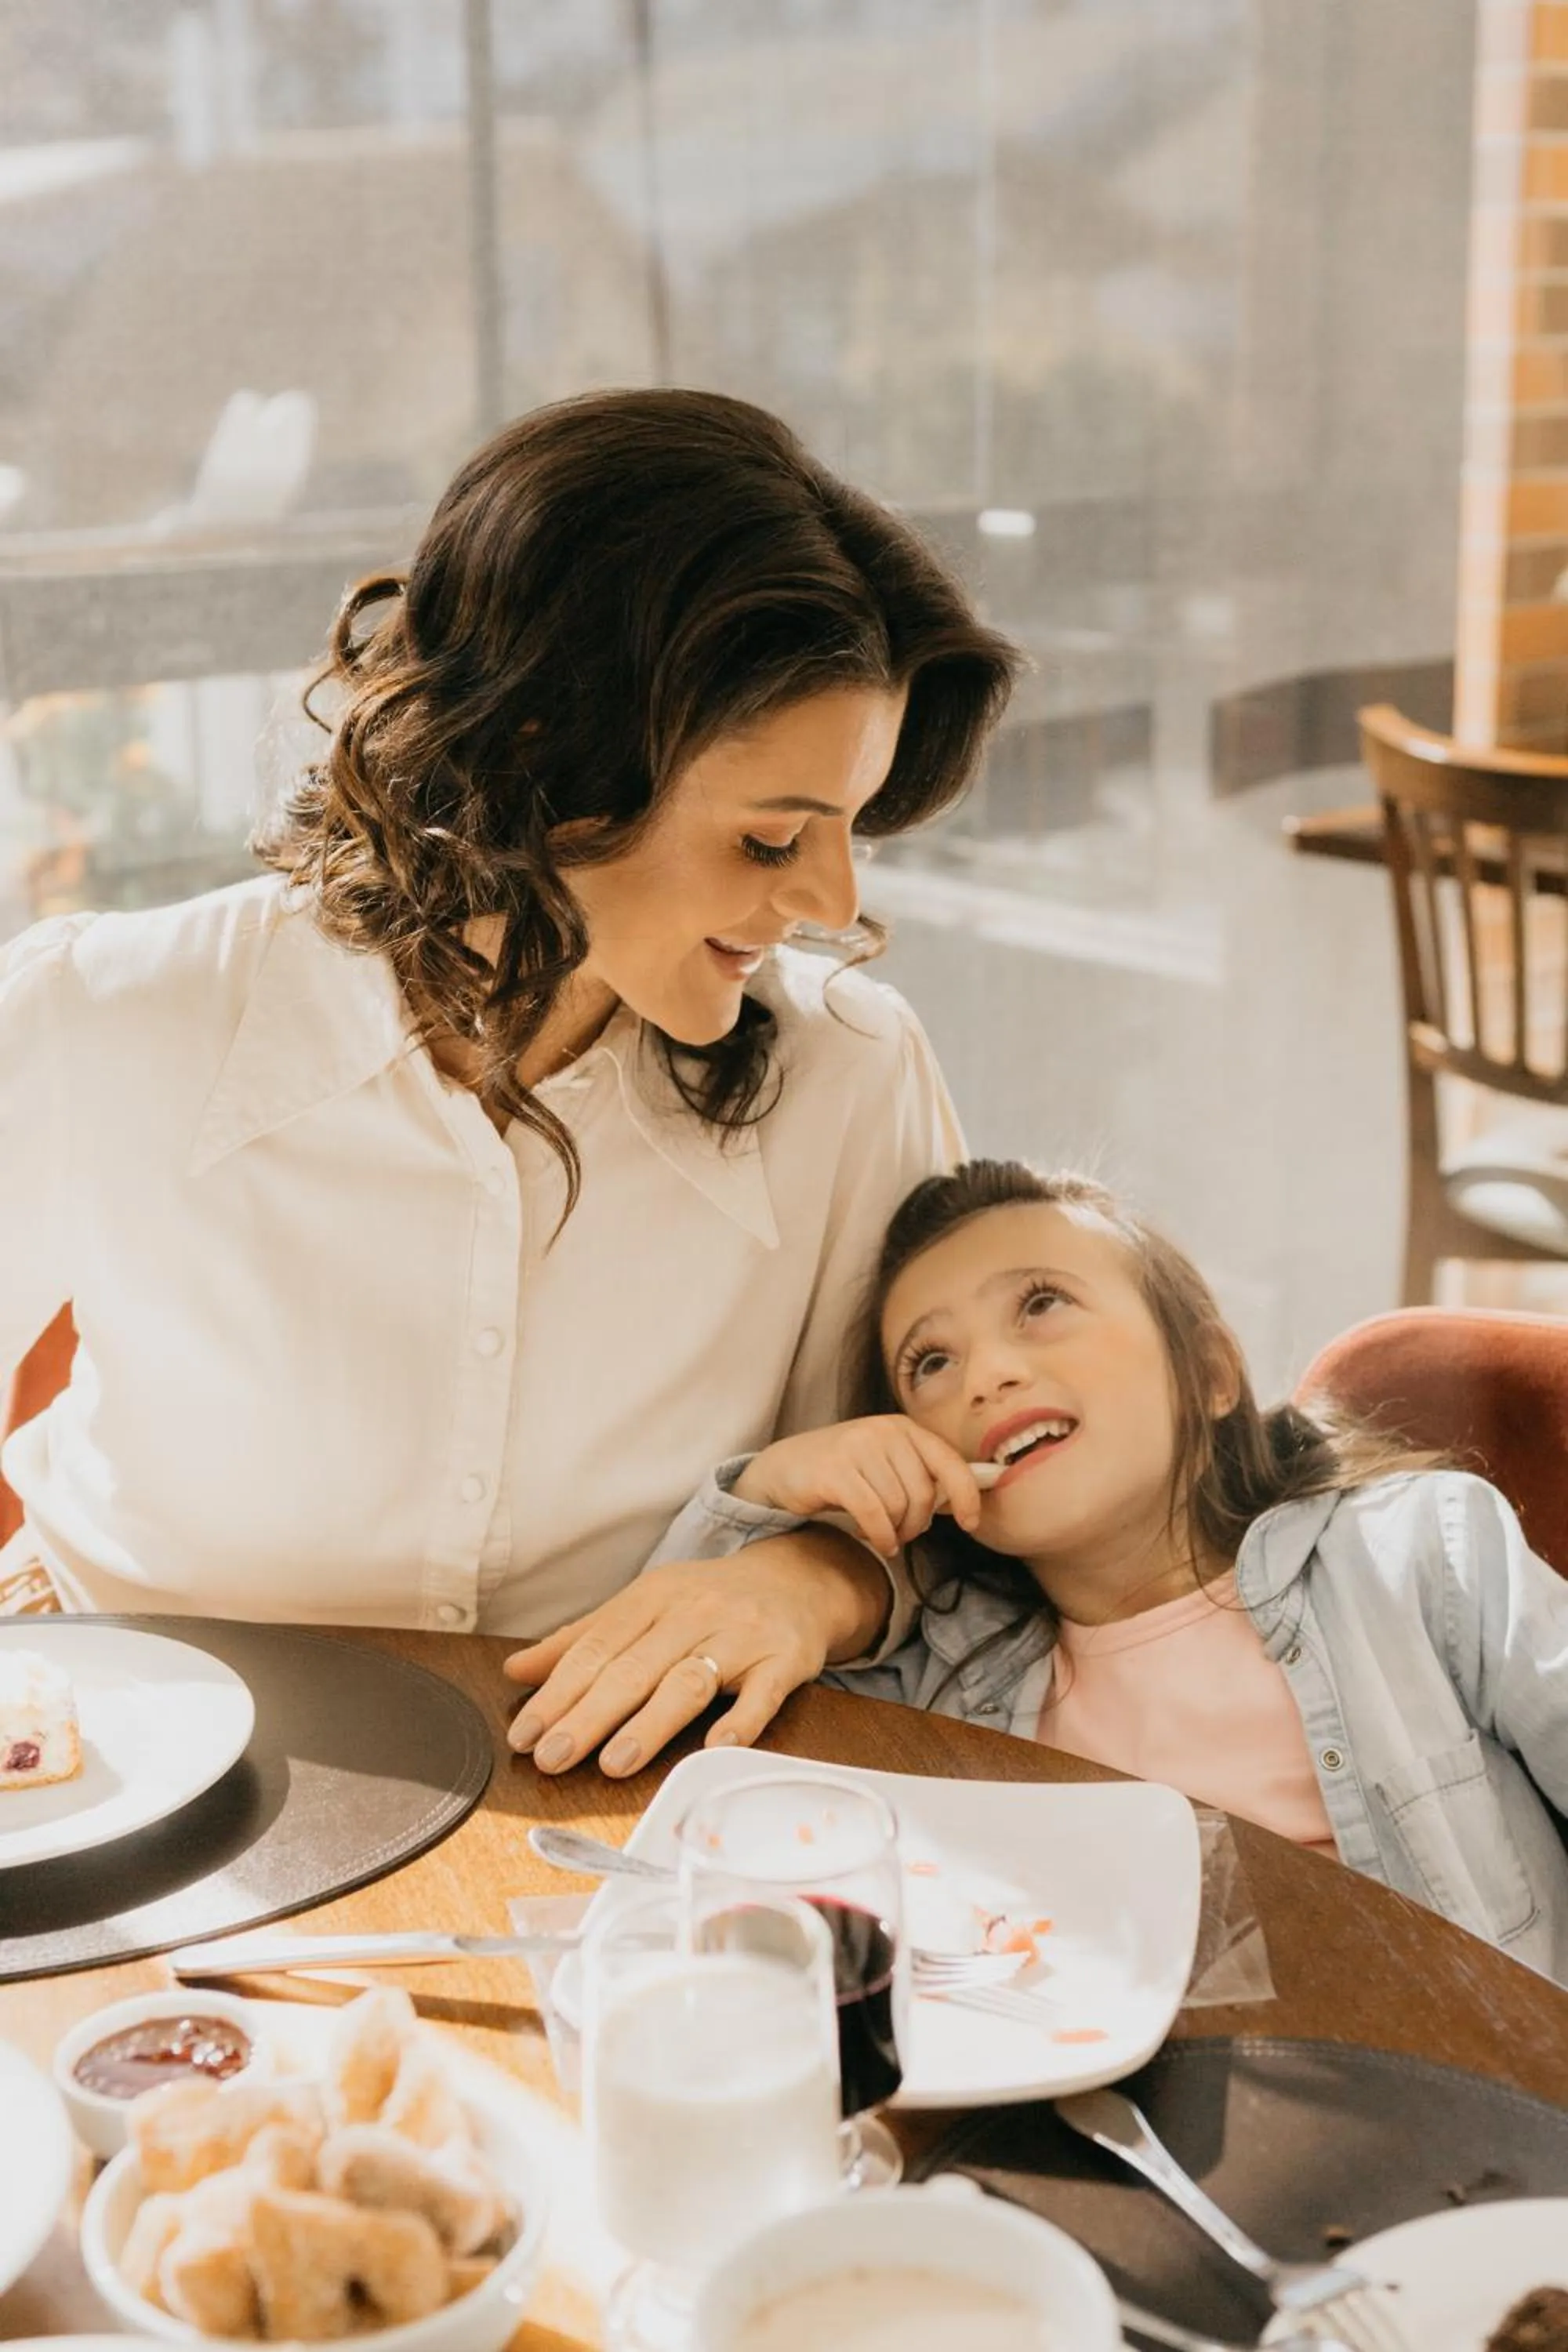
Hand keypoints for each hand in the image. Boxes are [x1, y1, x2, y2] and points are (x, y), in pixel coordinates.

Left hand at [501, 1527, 890, 1777]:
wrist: (798, 1579)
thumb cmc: (708, 1602)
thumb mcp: (644, 1607)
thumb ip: (582, 1640)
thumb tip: (515, 1670)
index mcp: (652, 1597)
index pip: (596, 1647)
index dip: (557, 1692)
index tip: (525, 1735)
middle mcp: (693, 1611)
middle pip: (633, 1667)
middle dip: (589, 1715)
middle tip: (552, 1758)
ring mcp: (740, 1635)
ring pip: (688, 1680)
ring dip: (649, 1723)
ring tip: (613, 1763)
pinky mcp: (784, 1659)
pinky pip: (762, 1693)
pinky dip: (741, 1721)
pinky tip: (715, 1748)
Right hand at [733, 1414, 982, 1555]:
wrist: (782, 1469)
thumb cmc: (841, 1473)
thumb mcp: (885, 1465)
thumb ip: (919, 1477)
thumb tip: (962, 1503)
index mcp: (903, 1428)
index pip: (950, 1462)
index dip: (966, 1496)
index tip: (970, 1523)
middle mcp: (884, 1431)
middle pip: (923, 1494)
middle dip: (917, 1524)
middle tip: (902, 1535)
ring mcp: (858, 1447)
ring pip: (898, 1507)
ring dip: (894, 1533)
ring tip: (881, 1534)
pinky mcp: (835, 1470)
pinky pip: (873, 1514)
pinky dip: (879, 1535)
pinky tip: (874, 1540)